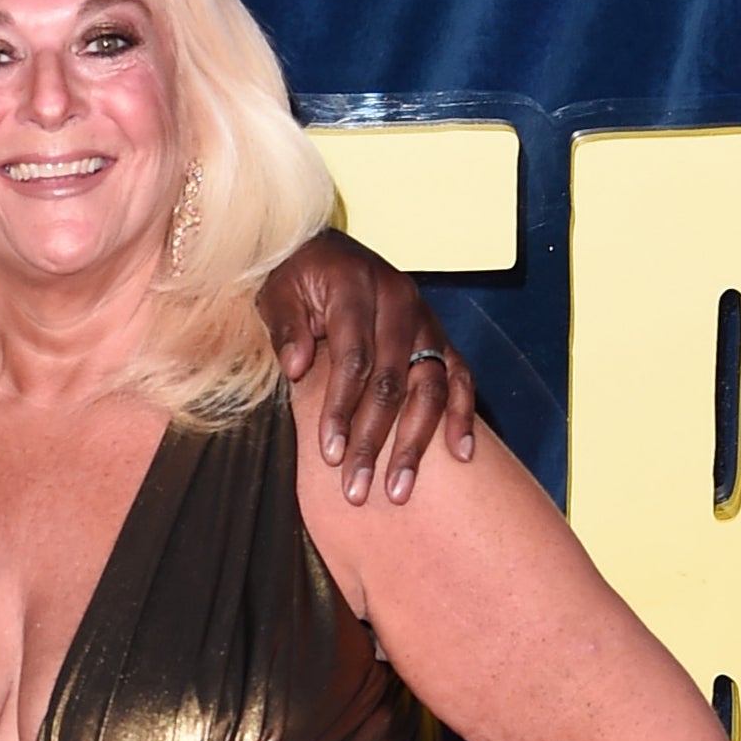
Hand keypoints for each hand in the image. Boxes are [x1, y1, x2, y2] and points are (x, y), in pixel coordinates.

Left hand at [258, 229, 475, 504]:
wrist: (323, 251)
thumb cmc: (295, 278)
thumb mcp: (277, 293)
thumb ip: (287, 328)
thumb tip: (297, 369)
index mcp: (356, 287)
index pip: (353, 360)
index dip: (341, 409)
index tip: (329, 456)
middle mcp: (400, 302)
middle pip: (392, 382)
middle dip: (374, 441)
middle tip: (358, 490)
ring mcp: (426, 320)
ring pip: (430, 388)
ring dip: (415, 443)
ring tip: (399, 490)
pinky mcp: (440, 336)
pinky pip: (461, 378)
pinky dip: (463, 416)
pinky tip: (460, 455)